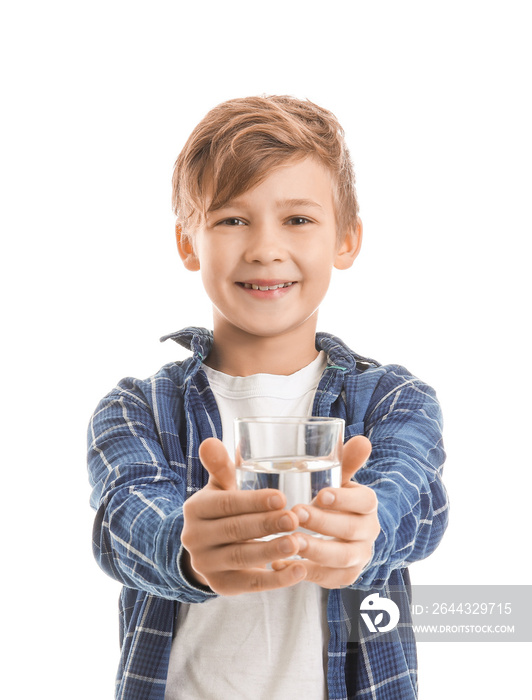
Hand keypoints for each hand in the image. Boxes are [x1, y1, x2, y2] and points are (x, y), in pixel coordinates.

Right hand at [181, 437, 305, 595]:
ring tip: (298, 543)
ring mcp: (206, 565)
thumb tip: (211, 442)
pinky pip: (250, 584)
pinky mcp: (221, 586)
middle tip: (294, 518)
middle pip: (234, 530)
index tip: (281, 497)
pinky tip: (299, 570)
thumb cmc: (222, 509)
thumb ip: (221, 466)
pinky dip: (276, 580)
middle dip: (266, 524)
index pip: (225, 503)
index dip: (252, 501)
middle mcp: (195, 538)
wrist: (205, 548)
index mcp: (196, 509)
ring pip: (242, 557)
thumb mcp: (220, 487)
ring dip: (272, 551)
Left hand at [272, 436, 378, 588]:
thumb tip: (362, 440)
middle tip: (296, 514)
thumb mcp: (336, 480)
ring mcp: (358, 557)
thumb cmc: (331, 499)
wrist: (337, 533)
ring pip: (341, 558)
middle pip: (351, 530)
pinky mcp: (344, 576)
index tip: (321, 494)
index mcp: (367, 506)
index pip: (365, 502)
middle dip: (323, 523)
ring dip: (315, 550)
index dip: (344, 499)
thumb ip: (344, 461)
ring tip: (290, 542)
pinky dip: (305, 572)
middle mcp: (368, 533)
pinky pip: (328, 578)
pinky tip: (282, 563)